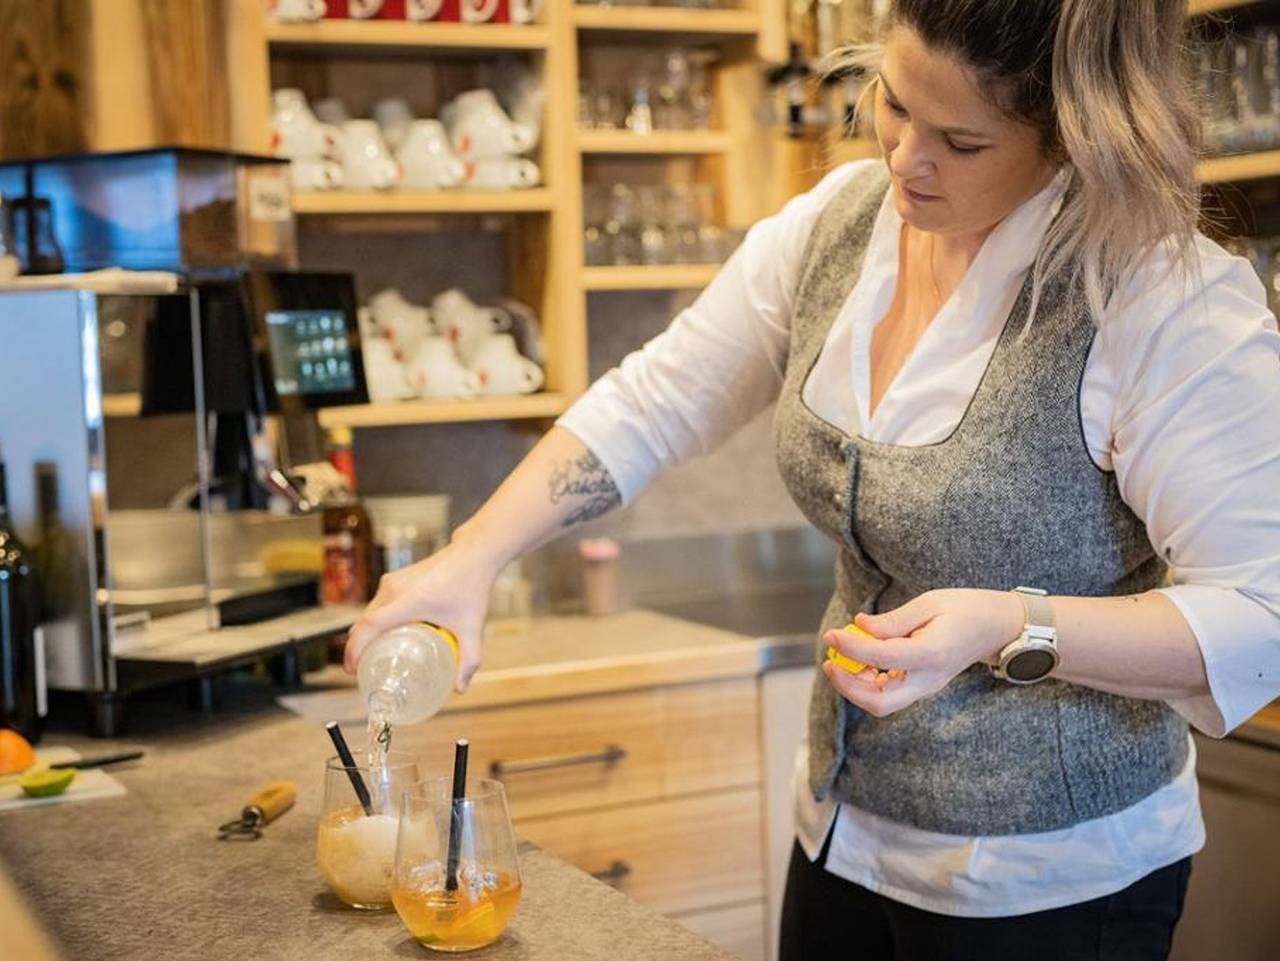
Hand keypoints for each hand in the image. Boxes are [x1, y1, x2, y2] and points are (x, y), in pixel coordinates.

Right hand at [343, 537, 504, 692]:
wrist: (474, 553)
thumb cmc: (472, 587)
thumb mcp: (472, 627)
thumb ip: (469, 660)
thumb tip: (460, 689)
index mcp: (409, 601)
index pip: (370, 625)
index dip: (355, 649)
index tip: (352, 669)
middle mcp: (395, 589)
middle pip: (364, 622)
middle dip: (356, 647)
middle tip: (360, 671)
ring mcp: (393, 581)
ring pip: (368, 611)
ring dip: (363, 633)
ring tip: (368, 656)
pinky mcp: (395, 577)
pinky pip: (377, 603)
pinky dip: (373, 620)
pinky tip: (380, 635)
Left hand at [822, 588, 1025, 717]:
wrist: (995, 627)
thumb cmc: (965, 609)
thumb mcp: (929, 602)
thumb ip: (893, 620)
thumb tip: (858, 626)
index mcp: (932, 653)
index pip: (883, 658)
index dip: (852, 648)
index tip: (831, 635)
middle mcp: (929, 679)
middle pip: (881, 702)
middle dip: (848, 686)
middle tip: (830, 661)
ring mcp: (926, 687)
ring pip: (883, 703)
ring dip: (855, 685)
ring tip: (841, 657)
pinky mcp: (922, 687)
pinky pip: (890, 694)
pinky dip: (868, 682)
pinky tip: (859, 661)